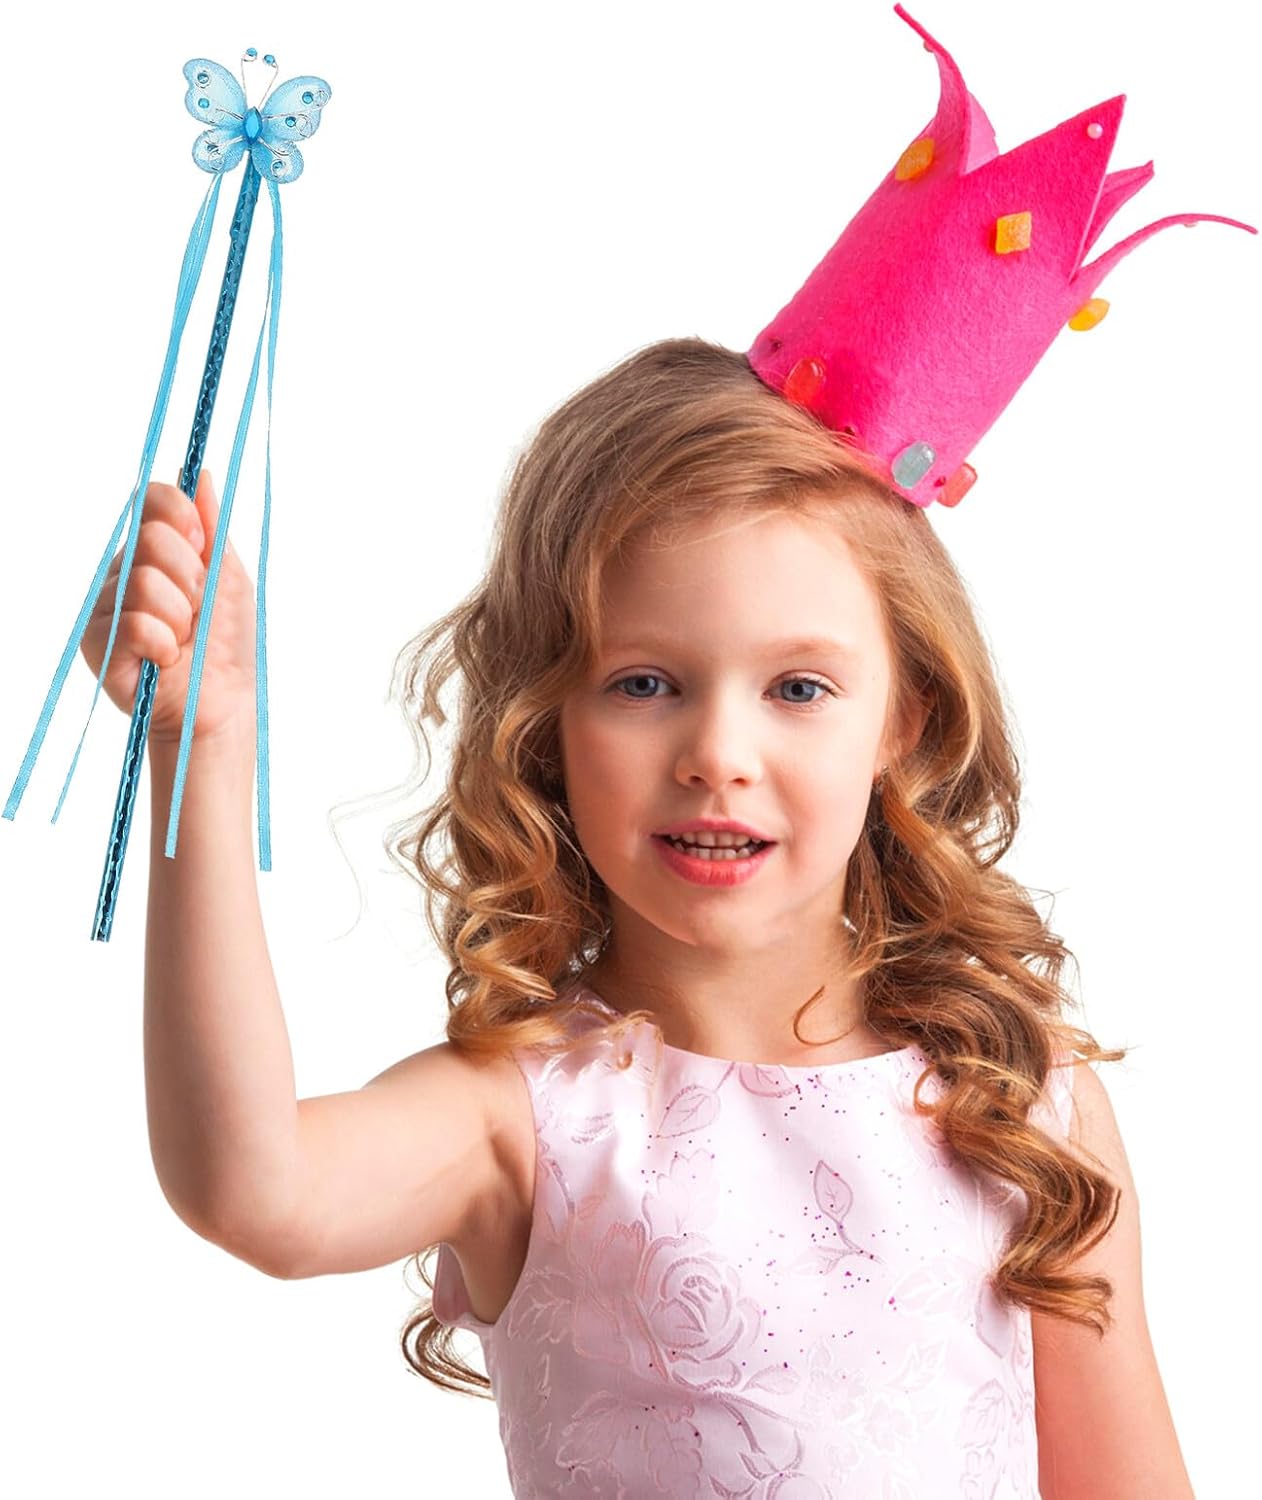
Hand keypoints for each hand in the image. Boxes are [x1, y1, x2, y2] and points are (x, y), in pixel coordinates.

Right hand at [80, 470, 257, 746]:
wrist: (223, 702)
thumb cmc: (226, 643)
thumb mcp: (229, 577)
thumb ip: (212, 526)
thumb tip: (199, 472)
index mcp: (155, 550)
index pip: (151, 500)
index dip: (180, 515)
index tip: (202, 545)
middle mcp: (123, 571)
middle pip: (150, 538)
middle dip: (191, 578)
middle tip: (198, 608)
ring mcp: (106, 606)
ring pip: (144, 583)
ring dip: (181, 617)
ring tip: (183, 638)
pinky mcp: (97, 643)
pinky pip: (133, 624)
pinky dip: (164, 644)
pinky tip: (166, 658)